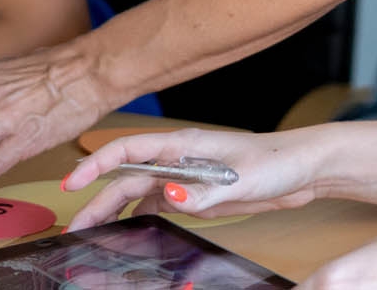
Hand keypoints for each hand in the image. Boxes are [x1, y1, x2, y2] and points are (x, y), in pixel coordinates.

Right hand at [63, 127, 326, 229]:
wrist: (303, 170)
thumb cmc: (276, 162)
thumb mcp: (240, 179)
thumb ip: (202, 190)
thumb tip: (165, 196)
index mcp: (184, 144)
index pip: (129, 149)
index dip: (97, 164)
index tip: (74, 182)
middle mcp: (179, 158)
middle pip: (128, 177)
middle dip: (99, 199)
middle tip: (75, 226)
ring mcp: (186, 176)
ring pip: (138, 192)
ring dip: (115, 210)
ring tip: (91, 232)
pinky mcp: (196, 194)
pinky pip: (158, 204)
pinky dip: (138, 216)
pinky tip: (126, 231)